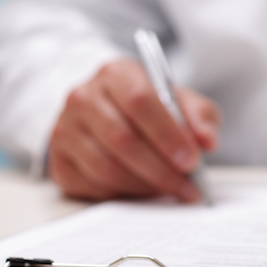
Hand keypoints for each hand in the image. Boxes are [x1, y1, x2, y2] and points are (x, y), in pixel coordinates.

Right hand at [48, 59, 220, 201]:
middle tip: (188, 185)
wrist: (108, 112)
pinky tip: (146, 189)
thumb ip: (199, 116)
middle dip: (161, 168)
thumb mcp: (180, 100)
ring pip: (107, 167)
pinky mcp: (59, 160)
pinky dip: (125, 193)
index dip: (168, 134)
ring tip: (172, 190)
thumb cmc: (149, 107)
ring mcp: (66, 129)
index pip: (140, 100)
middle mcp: (84, 97)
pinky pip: (93, 186)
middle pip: (123, 138)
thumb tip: (207, 141)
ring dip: (146, 185)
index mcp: (116, 73)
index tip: (192, 160)